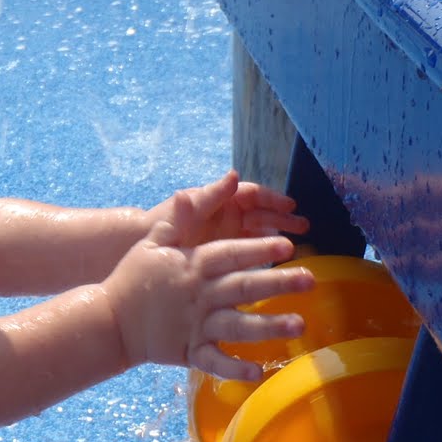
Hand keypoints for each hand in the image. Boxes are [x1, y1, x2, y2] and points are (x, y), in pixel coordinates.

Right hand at [104, 190, 315, 380]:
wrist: (108, 319)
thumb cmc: (134, 276)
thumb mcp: (153, 239)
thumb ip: (184, 215)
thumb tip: (209, 185)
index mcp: (191, 265)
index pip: (230, 254)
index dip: (259, 249)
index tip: (288, 245)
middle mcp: (197, 295)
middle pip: (243, 287)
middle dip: (278, 283)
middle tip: (309, 280)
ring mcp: (194, 325)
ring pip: (237, 325)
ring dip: (269, 325)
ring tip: (299, 324)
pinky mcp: (189, 352)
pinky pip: (215, 362)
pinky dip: (235, 369)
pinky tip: (260, 372)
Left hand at [149, 169, 309, 246]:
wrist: (137, 250)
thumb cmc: (159, 226)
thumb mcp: (183, 211)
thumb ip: (208, 195)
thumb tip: (233, 173)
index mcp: (218, 200)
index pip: (251, 195)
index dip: (272, 199)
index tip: (290, 206)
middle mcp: (225, 215)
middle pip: (260, 213)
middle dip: (282, 218)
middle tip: (304, 227)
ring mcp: (225, 236)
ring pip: (258, 233)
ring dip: (278, 236)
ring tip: (300, 245)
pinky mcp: (223, 256)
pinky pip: (249, 253)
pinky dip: (265, 257)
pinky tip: (279, 267)